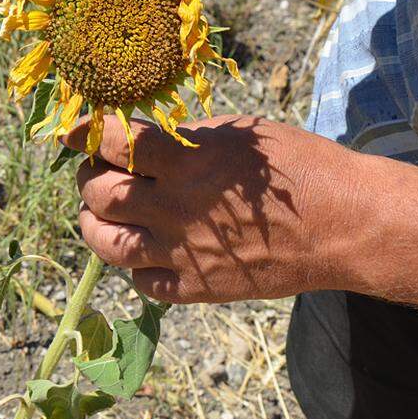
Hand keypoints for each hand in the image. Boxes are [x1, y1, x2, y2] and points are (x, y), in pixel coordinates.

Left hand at [63, 115, 363, 303]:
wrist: (346, 224)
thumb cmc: (297, 165)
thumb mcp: (236, 133)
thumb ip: (183, 138)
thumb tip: (141, 139)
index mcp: (185, 161)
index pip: (112, 142)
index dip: (83, 134)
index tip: (72, 131)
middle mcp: (174, 207)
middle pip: (99, 194)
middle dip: (86, 178)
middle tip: (94, 170)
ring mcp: (182, 252)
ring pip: (106, 243)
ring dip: (93, 223)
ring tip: (100, 212)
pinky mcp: (197, 287)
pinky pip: (141, 282)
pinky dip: (132, 265)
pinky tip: (142, 249)